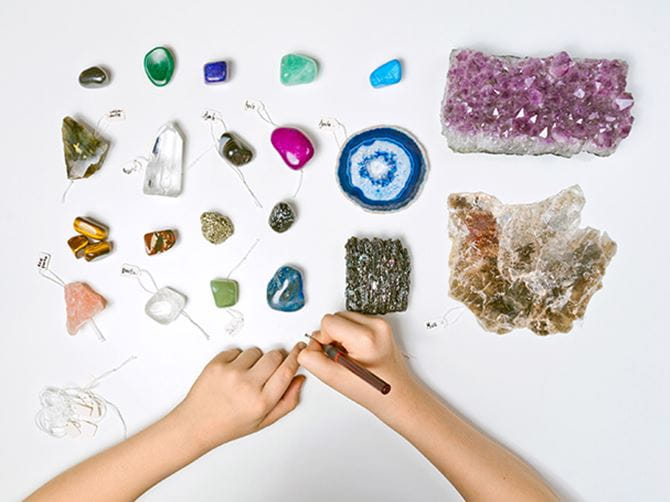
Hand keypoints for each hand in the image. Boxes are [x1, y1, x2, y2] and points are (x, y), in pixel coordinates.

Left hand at [175, 343, 305, 451]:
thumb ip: (287, 401)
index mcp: (261, 402)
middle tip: (268, 369)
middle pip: (274, 355)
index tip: (299, 350)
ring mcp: (231, 373)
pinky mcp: (216, 364)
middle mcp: (247, 386)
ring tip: (245, 377)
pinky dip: (237, 359)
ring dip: (255, 360)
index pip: (286, 371)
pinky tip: (232, 374)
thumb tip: (298, 379)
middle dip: (276, 358)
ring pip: (256, 351)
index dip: (295, 357)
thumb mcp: (263, 421)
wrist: (196, 424)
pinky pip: (237, 350)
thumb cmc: (229, 424)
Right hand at [298, 313, 420, 422]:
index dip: (322, 340)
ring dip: (341, 335)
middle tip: (341, 359)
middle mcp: (376, 326)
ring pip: (344, 318)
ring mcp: (381, 324)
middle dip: (332, 337)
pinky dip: (350, 335)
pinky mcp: (382, 326)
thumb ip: (313, 360)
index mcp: (366, 337)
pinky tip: (357, 353)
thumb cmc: (375, 392)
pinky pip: (355, 322)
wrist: (398, 397)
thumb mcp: (335, 379)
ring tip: (350, 357)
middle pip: (336, 317)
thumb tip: (307, 347)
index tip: (331, 356)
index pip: (327, 322)